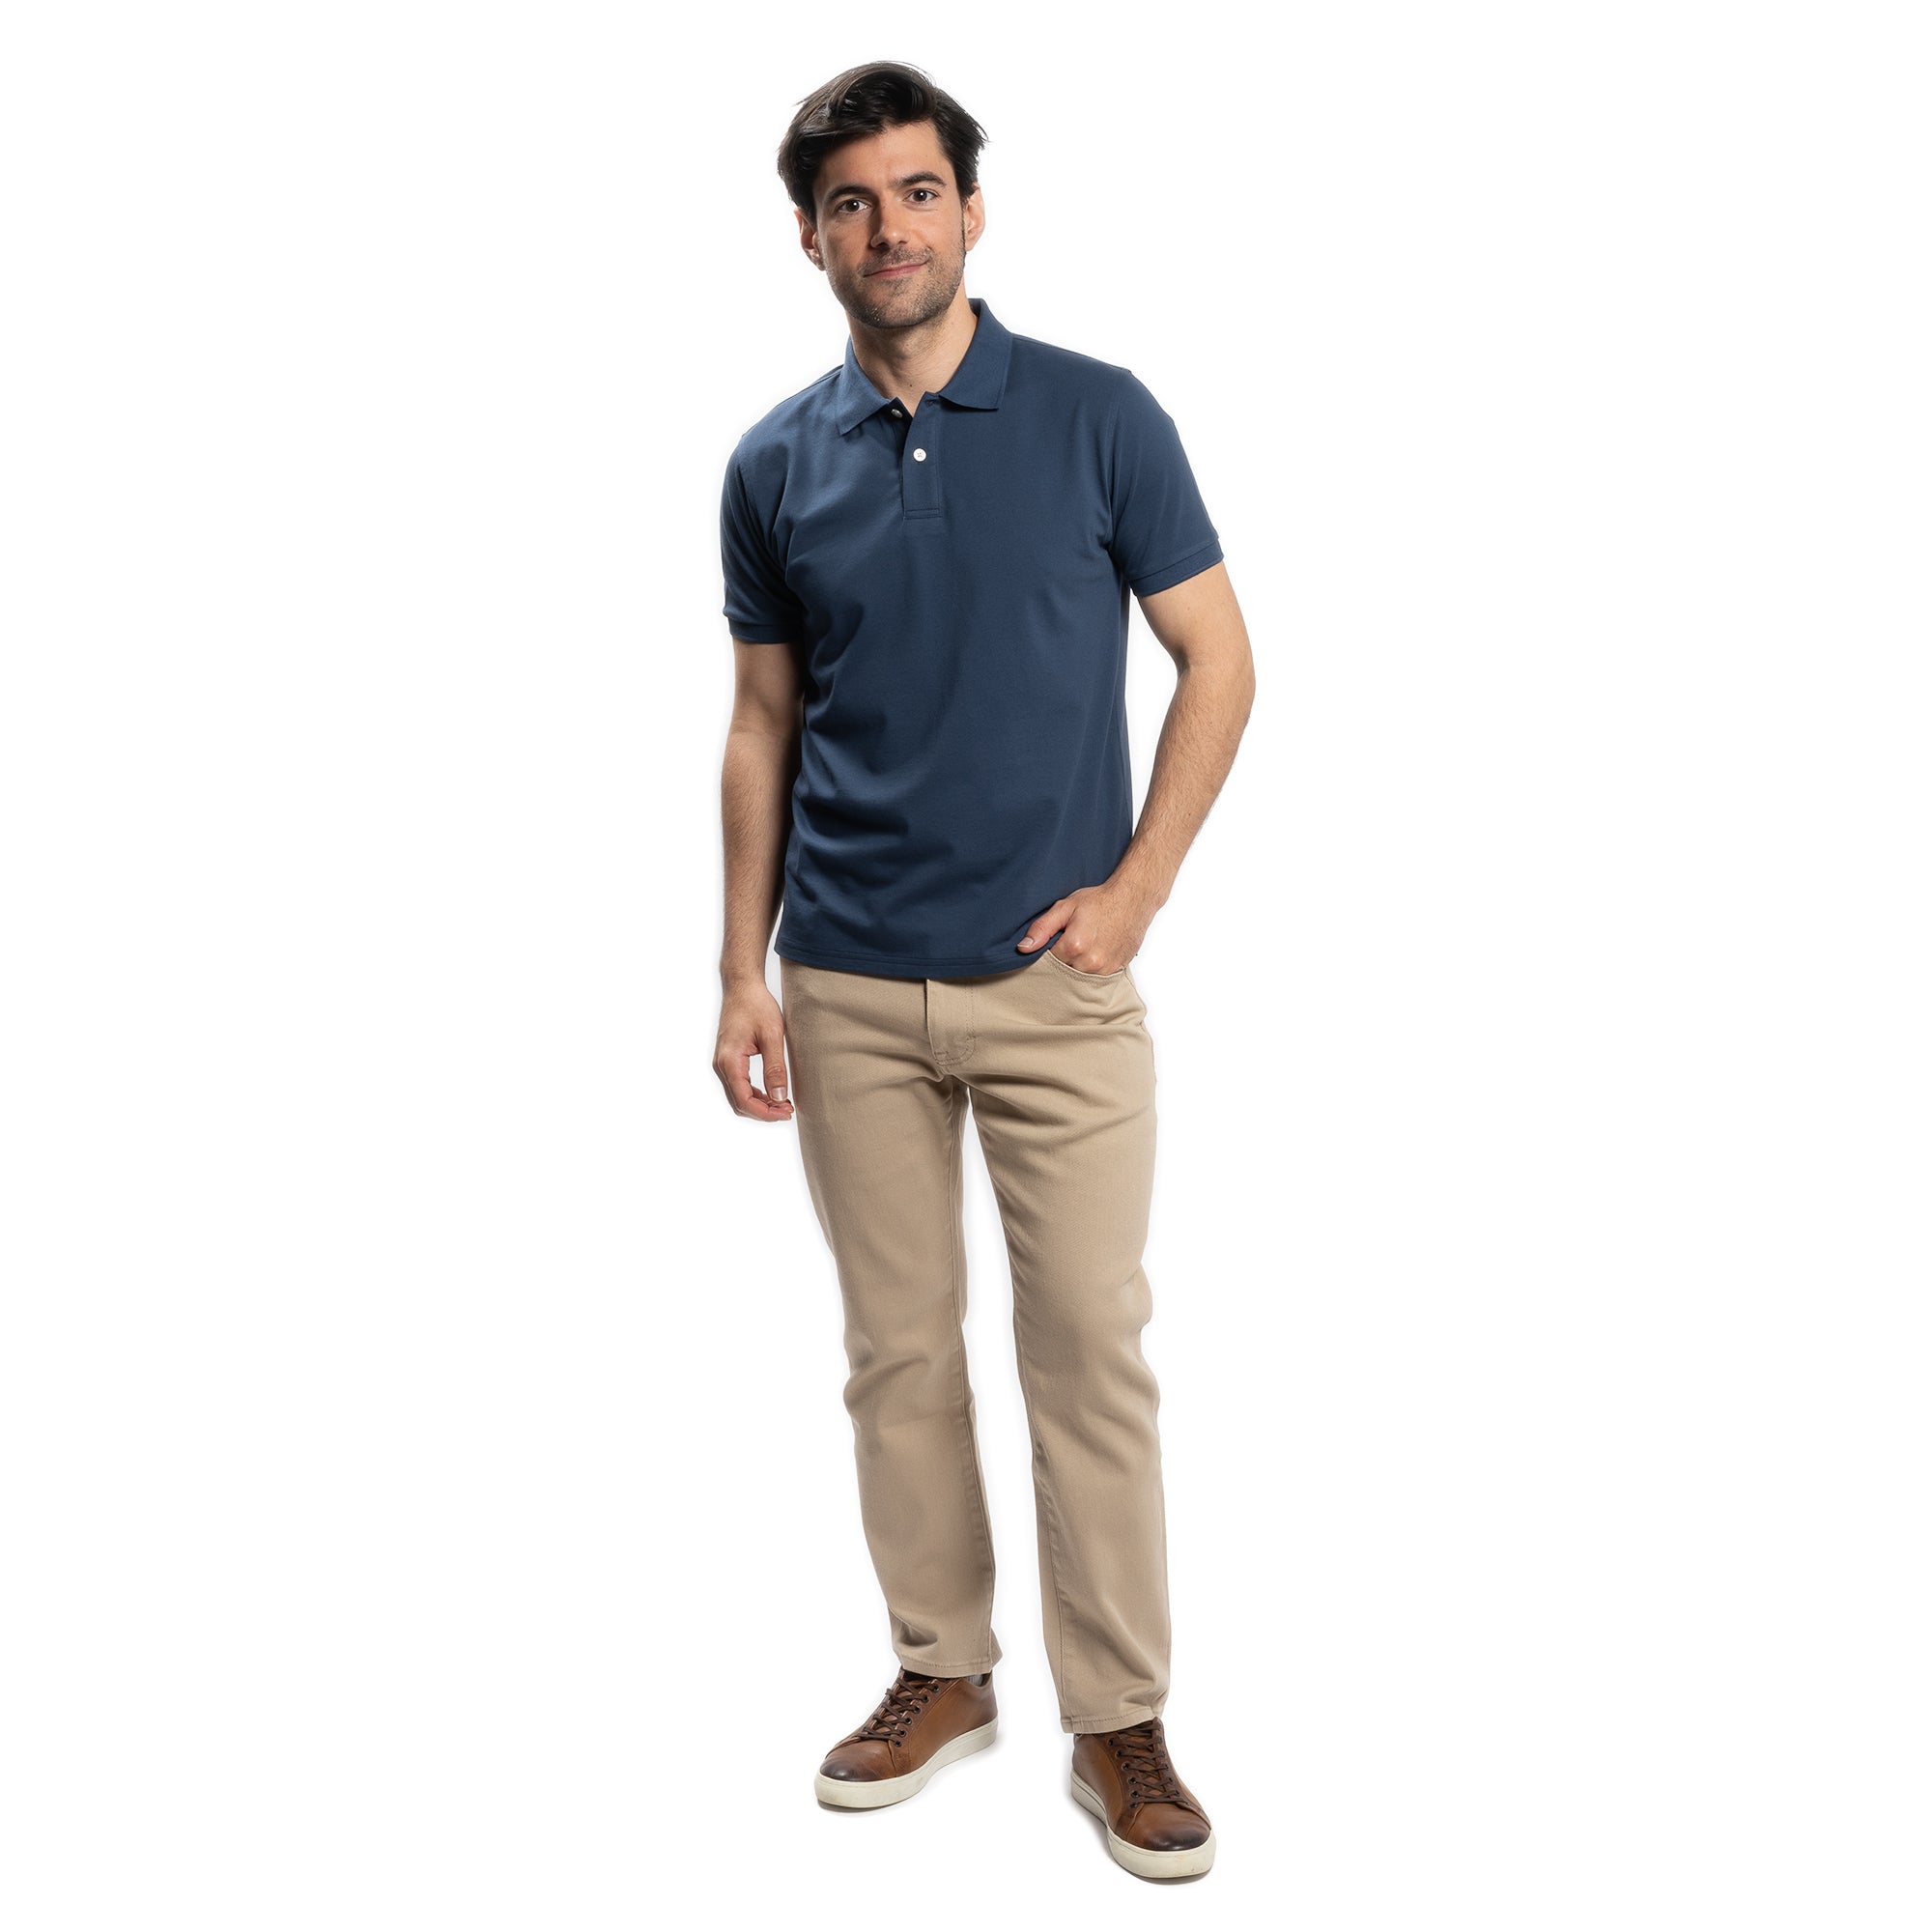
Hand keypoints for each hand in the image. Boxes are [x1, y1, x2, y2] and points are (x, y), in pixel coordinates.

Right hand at [714, 978, 793, 1120]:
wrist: (742, 987)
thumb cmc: (756, 1005)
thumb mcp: (772, 1036)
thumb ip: (775, 1068)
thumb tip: (779, 1098)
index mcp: (730, 1060)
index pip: (744, 1100)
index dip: (765, 1113)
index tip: (786, 1112)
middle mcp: (721, 1065)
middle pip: (739, 1103)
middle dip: (763, 1112)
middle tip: (788, 1111)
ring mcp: (722, 1063)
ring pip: (738, 1097)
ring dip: (759, 1105)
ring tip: (783, 1104)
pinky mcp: (728, 1060)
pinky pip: (739, 1086)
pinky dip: (755, 1094)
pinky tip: (772, 1093)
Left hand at [1016, 881, 1151, 973]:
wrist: (1133, 899)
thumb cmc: (1099, 901)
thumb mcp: (1065, 907)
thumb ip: (1042, 928)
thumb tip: (1023, 948)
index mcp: (1074, 946)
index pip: (1047, 962)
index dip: (1047, 954)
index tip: (1052, 945)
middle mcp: (1090, 962)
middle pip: (1063, 973)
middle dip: (1061, 963)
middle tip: (1068, 945)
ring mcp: (1105, 970)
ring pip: (1078, 979)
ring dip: (1076, 969)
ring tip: (1082, 949)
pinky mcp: (1116, 971)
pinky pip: (1095, 980)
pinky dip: (1091, 972)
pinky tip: (1093, 955)